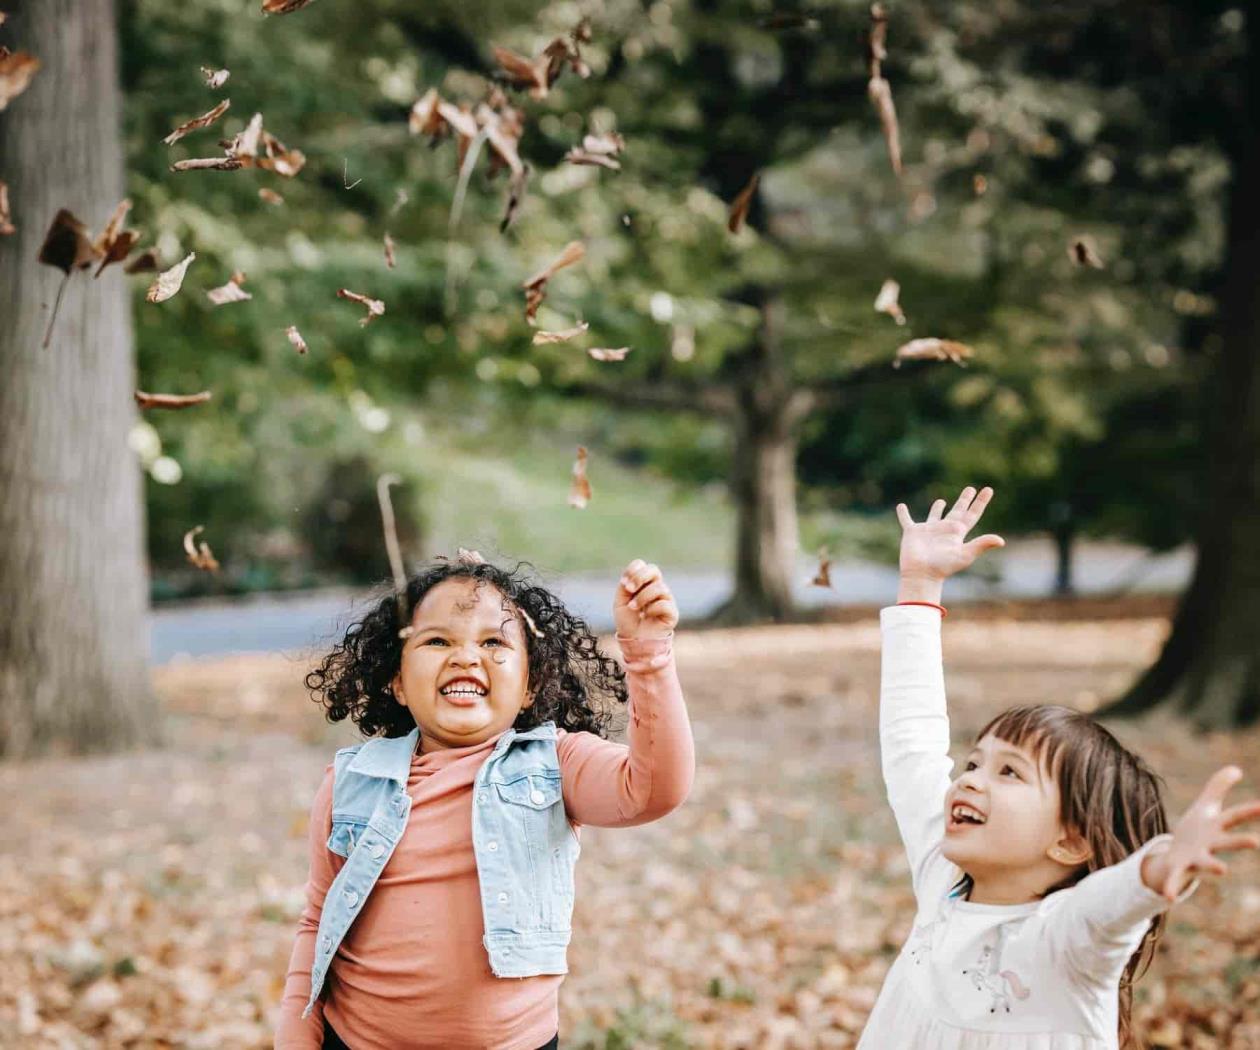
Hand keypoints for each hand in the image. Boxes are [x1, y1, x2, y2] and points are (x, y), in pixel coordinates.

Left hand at [614, 559, 677, 639]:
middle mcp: (656, 588)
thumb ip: (625, 586)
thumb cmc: (627, 620)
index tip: (624, 584)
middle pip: (654, 570)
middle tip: (629, 589)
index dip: (633, 570)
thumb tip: (633, 578)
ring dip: (642, 598)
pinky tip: (646, 616)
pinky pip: (664, 604)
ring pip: (659, 588)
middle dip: (639, 577)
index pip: (642, 565)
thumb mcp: (620, 601)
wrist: (634, 640)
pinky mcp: (672, 613)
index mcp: (643, 582)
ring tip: (633, 608)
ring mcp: (666, 599)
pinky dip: (652, 609)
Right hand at [895, 486, 1004, 602]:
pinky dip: (903, 514)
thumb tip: (1001, 541)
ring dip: (937, 508)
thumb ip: (981, 545)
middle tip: (970, 489)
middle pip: (957, 512)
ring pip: (935, 516)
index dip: (980, 502)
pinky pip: (907, 520)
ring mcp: (928, 531)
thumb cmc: (943, 566)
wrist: (921, 574)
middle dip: (964, 500)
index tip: (988, 489)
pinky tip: (901, 506)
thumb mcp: (965, 555)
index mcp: (957, 533)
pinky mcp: (912, 533)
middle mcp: (944, 530)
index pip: (972, 514)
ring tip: (941, 501)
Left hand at [1141, 766, 1259, 900]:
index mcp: (1216, 828)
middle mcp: (1210, 845)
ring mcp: (1196, 858)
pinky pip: (1175, 879)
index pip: (1234, 817)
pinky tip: (1168, 897)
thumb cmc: (1198, 829)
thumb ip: (1218, 787)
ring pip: (1207, 862)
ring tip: (1222, 869)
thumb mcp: (1206, 805)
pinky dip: (1172, 887)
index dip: (1249, 811)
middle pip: (1227, 842)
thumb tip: (1235, 768)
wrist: (1179, 855)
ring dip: (1213, 865)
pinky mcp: (1179, 868)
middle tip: (1256, 841)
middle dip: (1240, 841)